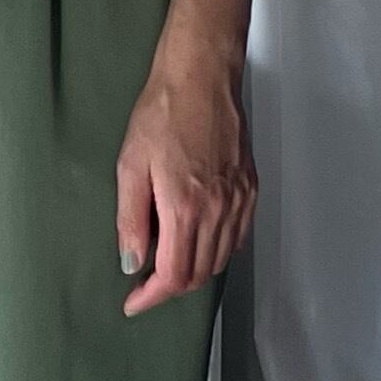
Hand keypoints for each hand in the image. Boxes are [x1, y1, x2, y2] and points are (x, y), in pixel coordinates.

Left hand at [115, 53, 255, 316]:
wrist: (201, 78)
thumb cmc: (162, 113)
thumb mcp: (130, 166)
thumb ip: (130, 220)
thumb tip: (131, 262)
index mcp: (186, 207)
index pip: (174, 275)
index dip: (152, 296)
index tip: (134, 303)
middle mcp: (219, 210)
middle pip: (200, 274)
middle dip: (171, 288)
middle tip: (145, 284)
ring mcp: (239, 200)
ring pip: (221, 260)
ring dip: (194, 272)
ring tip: (167, 264)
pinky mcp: (250, 189)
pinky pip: (238, 237)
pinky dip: (217, 251)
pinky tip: (198, 241)